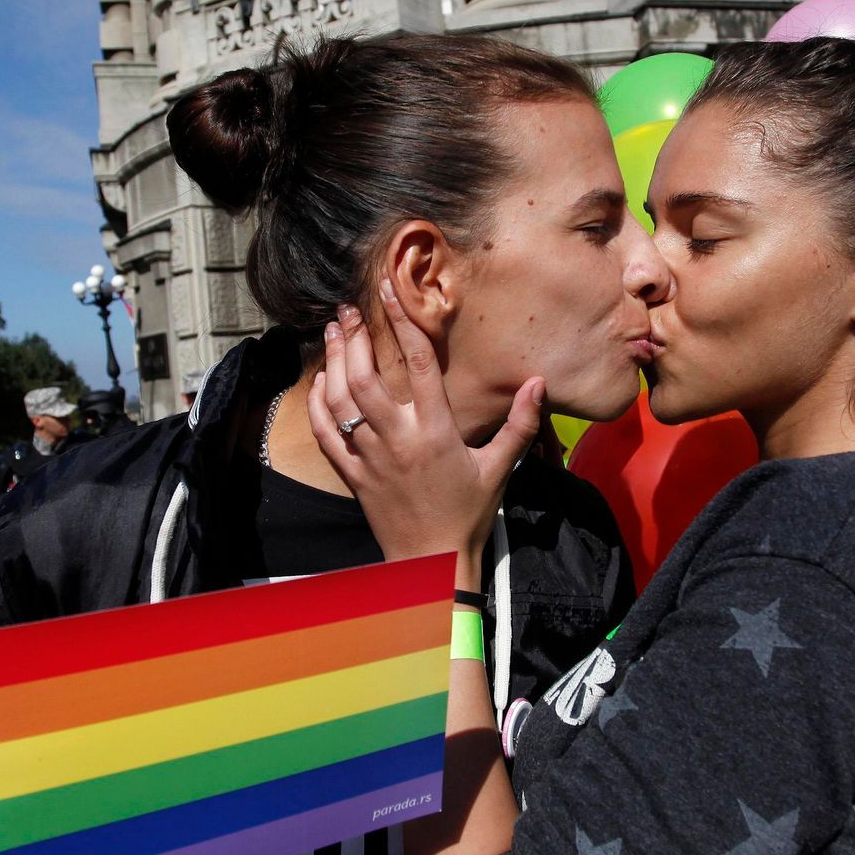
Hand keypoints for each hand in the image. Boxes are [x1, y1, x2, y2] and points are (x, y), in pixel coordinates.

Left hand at [307, 280, 543, 561]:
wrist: (431, 561)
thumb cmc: (468, 513)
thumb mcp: (501, 467)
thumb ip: (520, 423)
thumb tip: (538, 383)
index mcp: (437, 433)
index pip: (418, 366)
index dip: (404, 324)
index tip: (389, 294)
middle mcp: (399, 440)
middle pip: (367, 378)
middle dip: (356, 338)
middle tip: (350, 309)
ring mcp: (370, 458)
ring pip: (342, 401)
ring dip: (334, 362)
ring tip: (335, 332)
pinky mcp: (352, 475)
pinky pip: (325, 433)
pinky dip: (317, 404)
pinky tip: (319, 380)